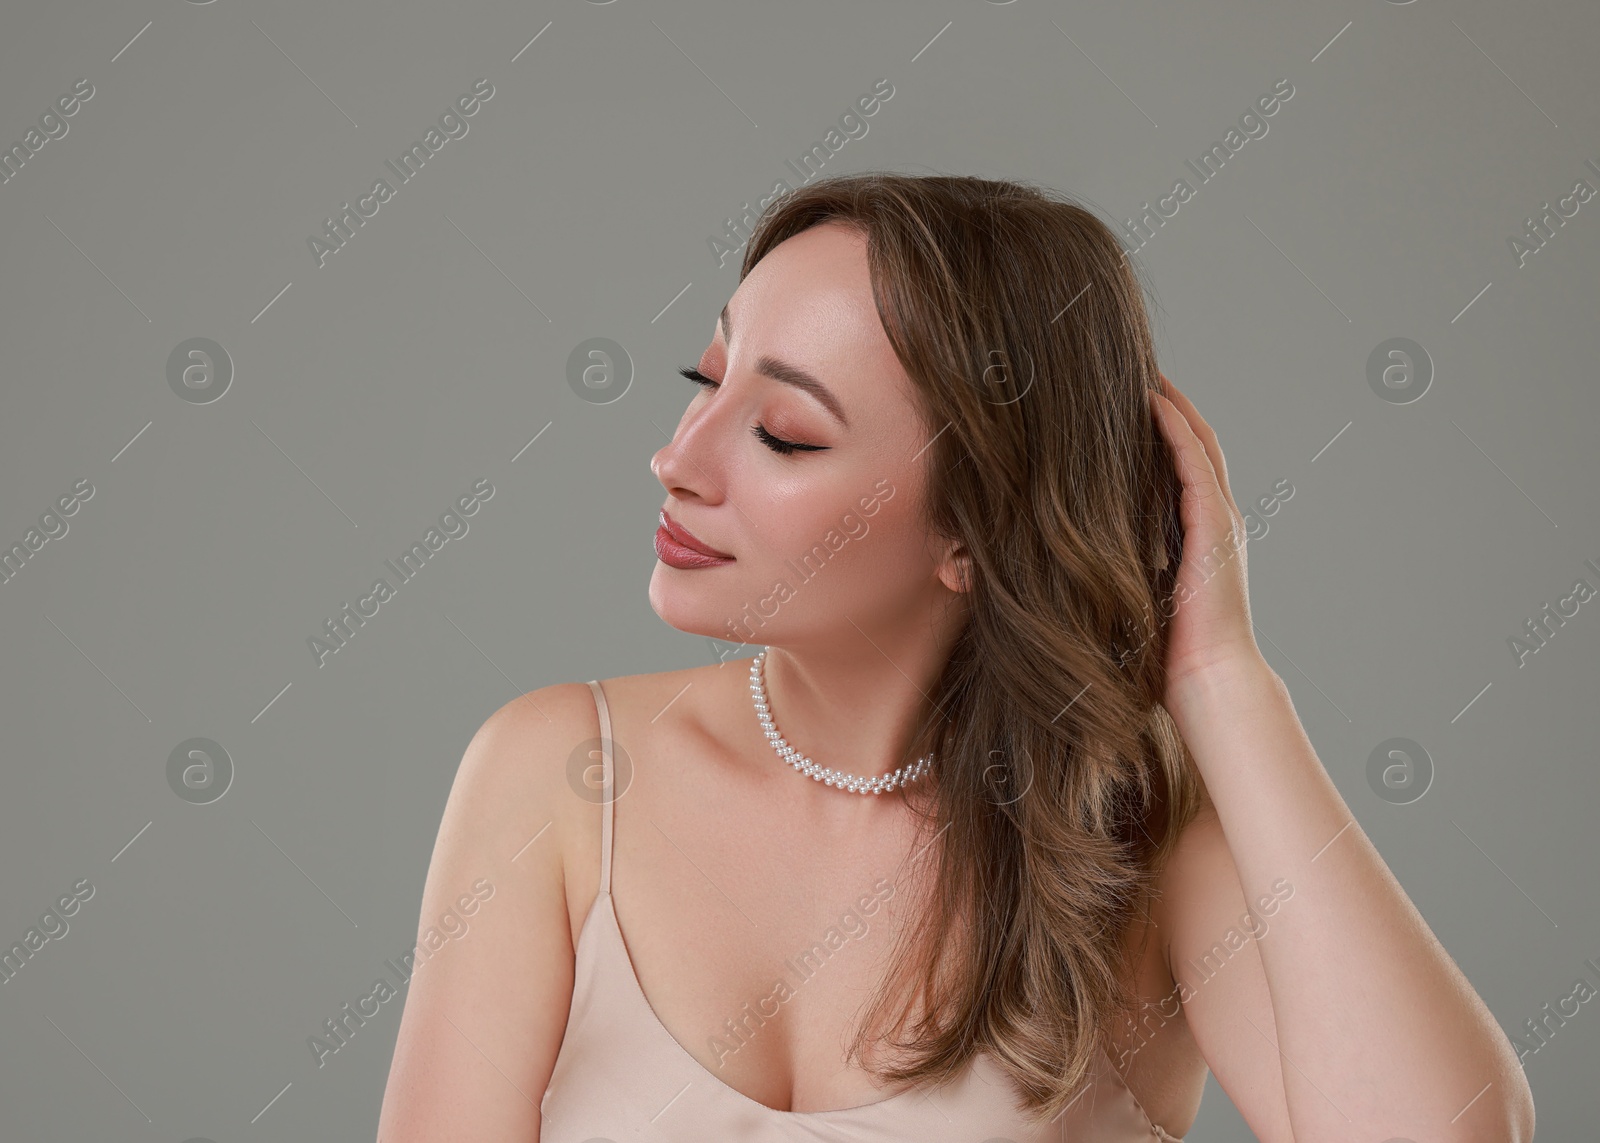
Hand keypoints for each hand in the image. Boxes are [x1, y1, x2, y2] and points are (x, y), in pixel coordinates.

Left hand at [1146, 373, 1263, 699]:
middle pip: (1195, 442)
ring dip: (1172, 404)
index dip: (1161, 430)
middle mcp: (1214, 518)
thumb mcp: (1136, 589)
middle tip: (1136, 369)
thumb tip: (1071, 550)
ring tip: (1144, 371)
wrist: (1204, 677)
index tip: (1128, 403)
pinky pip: (1193, 462)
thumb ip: (1121, 560)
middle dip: (1170, 405)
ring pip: (1197, 442)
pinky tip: (1151, 403)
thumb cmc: (1163, 648)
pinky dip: (1174, 428)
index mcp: (1198, 534)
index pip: (1182, 465)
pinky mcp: (1213, 525)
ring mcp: (1219, 518)